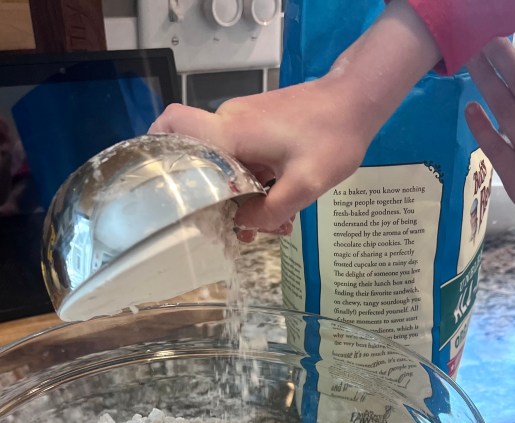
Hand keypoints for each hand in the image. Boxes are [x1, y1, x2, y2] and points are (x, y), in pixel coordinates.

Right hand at [150, 78, 373, 240]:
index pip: (173, 125)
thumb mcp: (304, 185)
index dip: (157, 149)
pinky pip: (246, 157)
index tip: (160, 182)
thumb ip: (269, 211)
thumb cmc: (332, 137)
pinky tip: (281, 205)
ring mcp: (246, 122)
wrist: (357, 100)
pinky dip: (257, 182)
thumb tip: (243, 224)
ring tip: (272, 223)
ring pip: (228, 164)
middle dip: (217, 198)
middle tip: (238, 230)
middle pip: (204, 161)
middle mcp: (230, 123)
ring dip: (244, 195)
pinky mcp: (261, 126)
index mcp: (232, 133)